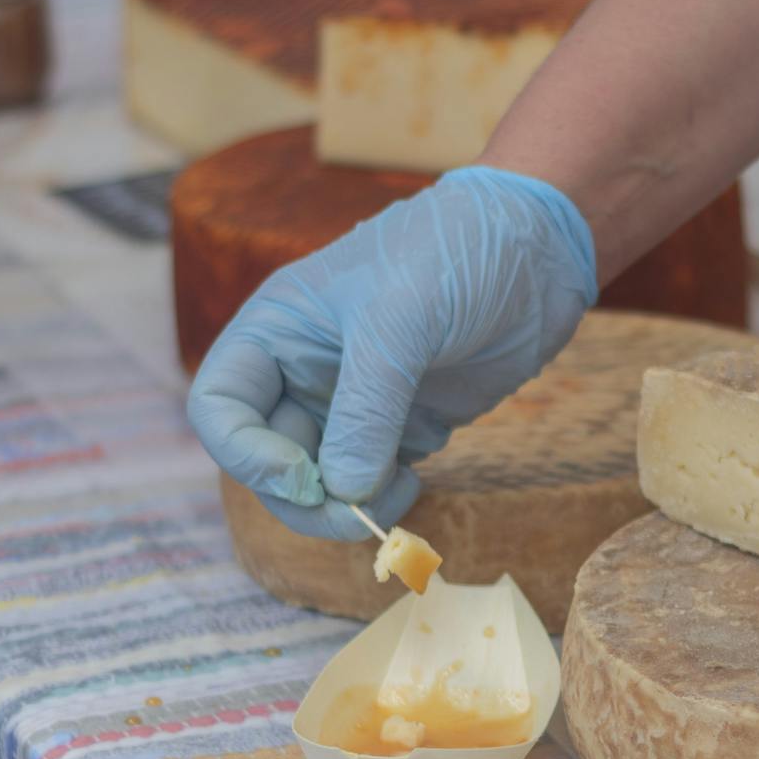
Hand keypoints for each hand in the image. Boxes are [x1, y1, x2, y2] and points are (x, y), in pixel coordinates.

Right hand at [186, 166, 597, 540]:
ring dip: (347, 507)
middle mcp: (304, 370)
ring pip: (320, 483)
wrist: (539, 247)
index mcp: (277, 330)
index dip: (247, 456)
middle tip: (356, 511)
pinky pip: (371, 483)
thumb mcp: (401, 319)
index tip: (305, 478)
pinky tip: (415, 483)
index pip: (220, 409)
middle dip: (303, 498)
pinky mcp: (404, 425)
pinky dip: (383, 499)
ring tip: (397, 495)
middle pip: (267, 462)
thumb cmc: (457, 252)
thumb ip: (367, 407)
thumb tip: (342, 490)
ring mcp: (355, 402)